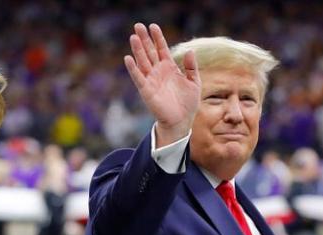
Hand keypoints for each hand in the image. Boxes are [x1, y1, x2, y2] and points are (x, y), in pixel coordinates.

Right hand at [123, 23, 200, 146]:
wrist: (181, 121)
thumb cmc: (188, 103)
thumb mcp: (194, 82)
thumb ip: (191, 67)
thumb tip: (189, 51)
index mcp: (169, 68)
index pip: (161, 49)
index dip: (158, 37)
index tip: (153, 26)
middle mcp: (158, 72)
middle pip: (149, 52)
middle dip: (144, 39)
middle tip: (138, 25)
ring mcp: (151, 80)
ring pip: (143, 61)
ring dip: (137, 49)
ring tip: (133, 37)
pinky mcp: (146, 91)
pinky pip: (138, 78)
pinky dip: (133, 69)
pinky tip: (128, 58)